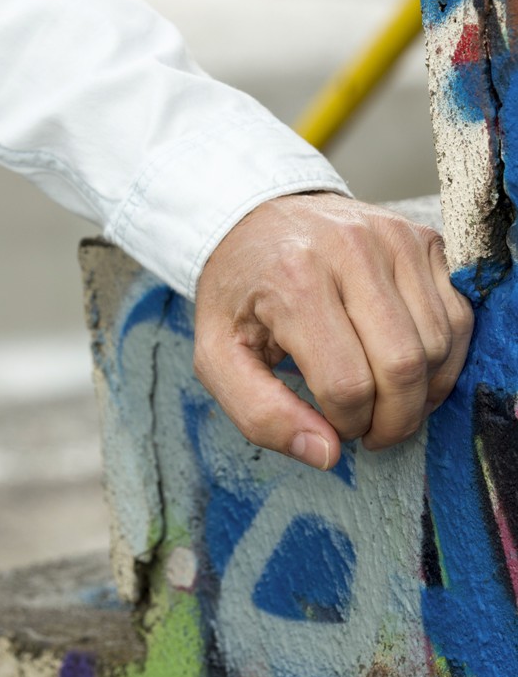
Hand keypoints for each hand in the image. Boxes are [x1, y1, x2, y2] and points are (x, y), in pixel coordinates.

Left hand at [193, 193, 472, 469]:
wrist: (252, 222)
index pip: (347, 383)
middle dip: (393, 420)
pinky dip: (441, 359)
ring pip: (438, 345)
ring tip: (383, 401)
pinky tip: (406, 370)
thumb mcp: (217, 358)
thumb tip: (325, 454)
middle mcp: (349, 251)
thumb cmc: (236, 295)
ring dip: (420, 393)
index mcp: (292, 280)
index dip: (345, 425)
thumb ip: (260, 414)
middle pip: (402, 367)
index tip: (331, 426)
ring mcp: (393, 239)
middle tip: (368, 431)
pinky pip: (458, 316)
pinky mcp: (422, 240)